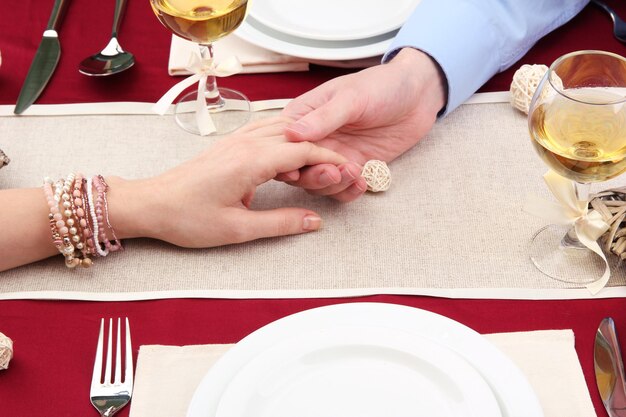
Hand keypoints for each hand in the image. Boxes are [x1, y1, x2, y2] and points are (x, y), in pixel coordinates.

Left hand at [107, 117, 347, 247]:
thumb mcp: (238, 229)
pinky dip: (283, 136)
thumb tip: (315, 221)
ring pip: (279, 127)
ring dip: (303, 140)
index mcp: (251, 161)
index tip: (348, 168)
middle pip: (295, 135)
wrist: (150, 204)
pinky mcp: (227, 145)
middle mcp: (245, 143)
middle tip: (338, 167)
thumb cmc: (187, 217)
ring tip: (318, 159)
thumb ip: (281, 223)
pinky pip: (263, 130)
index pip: (303, 150)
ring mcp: (234, 141)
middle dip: (321, 148)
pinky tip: (287, 148)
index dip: (330, 158)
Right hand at [280, 48, 446, 200]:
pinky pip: (343, 189)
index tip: (297, 169)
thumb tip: (291, 134)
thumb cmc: (381, 85)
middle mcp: (314, 140)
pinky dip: (350, 191)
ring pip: (319, 184)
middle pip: (298, 171)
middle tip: (333, 172)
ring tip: (355, 172)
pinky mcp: (354, 167)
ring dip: (334, 185)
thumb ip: (322, 118)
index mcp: (303, 118)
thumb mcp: (351, 97)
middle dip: (313, 177)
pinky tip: (363, 183)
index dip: (286, 161)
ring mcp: (334, 155)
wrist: (418, 95)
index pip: (282, 146)